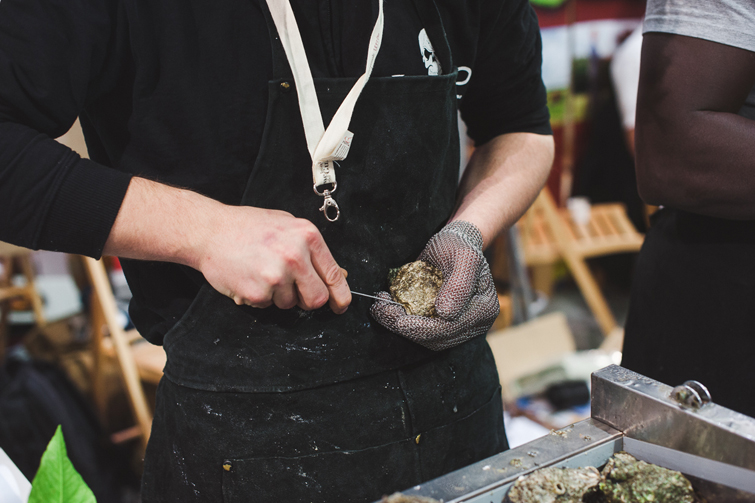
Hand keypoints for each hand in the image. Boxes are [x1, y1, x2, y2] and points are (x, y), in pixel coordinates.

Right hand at [104, 178, 350, 311]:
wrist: (209, 230)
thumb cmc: (247, 226)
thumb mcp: (287, 226)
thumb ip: (311, 250)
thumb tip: (337, 275)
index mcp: (307, 236)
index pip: (334, 275)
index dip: (340, 295)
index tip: (341, 305)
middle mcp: (295, 256)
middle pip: (316, 298)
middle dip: (307, 300)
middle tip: (293, 290)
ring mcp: (276, 275)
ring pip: (290, 304)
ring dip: (279, 296)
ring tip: (262, 273)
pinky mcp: (258, 292)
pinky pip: (268, 305)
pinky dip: (260, 297)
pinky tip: (249, 278)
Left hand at [370, 220, 498, 349]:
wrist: (453, 243)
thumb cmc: (457, 245)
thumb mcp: (462, 256)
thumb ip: (458, 284)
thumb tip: (445, 314)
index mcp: (484, 308)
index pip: (450, 328)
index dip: (421, 328)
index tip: (397, 320)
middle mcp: (475, 323)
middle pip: (437, 338)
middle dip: (405, 328)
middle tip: (380, 310)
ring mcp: (461, 327)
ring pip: (427, 339)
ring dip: (400, 326)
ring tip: (381, 308)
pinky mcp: (445, 325)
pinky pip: (423, 333)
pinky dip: (403, 324)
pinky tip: (388, 308)